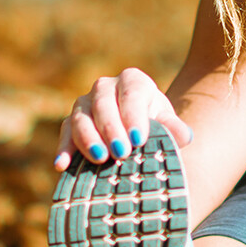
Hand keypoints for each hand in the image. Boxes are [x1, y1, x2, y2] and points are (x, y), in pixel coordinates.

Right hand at [54, 68, 193, 170]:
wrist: (138, 130)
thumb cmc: (156, 124)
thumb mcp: (169, 124)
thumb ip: (176, 128)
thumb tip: (183, 136)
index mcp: (133, 81)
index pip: (132, 95)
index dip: (134, 116)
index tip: (139, 139)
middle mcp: (105, 87)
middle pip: (104, 105)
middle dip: (111, 129)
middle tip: (121, 153)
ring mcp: (85, 103)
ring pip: (81, 117)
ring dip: (88, 139)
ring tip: (99, 158)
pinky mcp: (70, 121)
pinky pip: (64, 132)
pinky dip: (63, 149)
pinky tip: (62, 165)